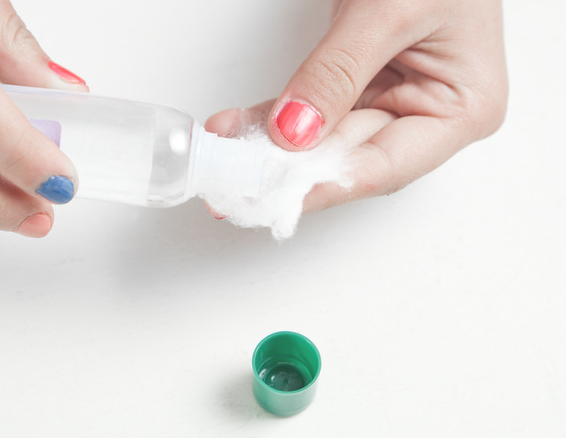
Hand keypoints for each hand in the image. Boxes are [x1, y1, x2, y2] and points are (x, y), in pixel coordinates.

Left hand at [206, 0, 507, 212]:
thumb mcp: (388, 12)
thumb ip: (337, 74)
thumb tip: (292, 131)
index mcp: (464, 108)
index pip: (382, 167)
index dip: (322, 186)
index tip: (271, 196)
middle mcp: (429, 112)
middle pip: (347, 159)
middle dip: (286, 171)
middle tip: (234, 182)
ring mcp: (394, 97)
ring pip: (322, 140)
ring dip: (270, 148)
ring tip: (224, 158)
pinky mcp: (359, 81)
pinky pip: (312, 110)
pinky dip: (273, 119)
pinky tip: (238, 130)